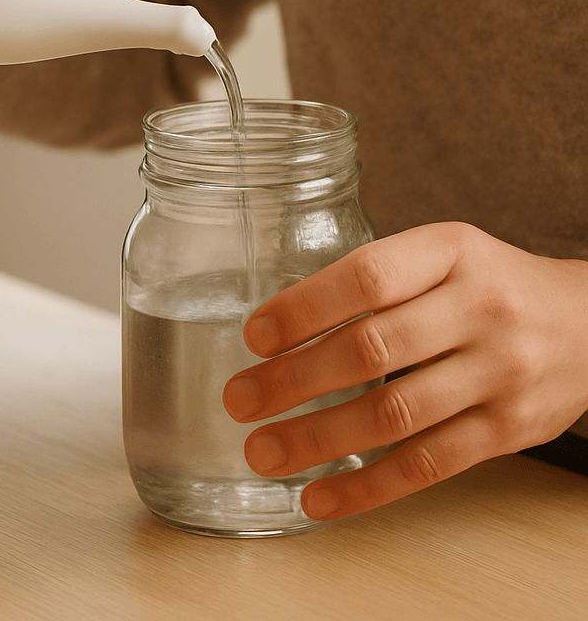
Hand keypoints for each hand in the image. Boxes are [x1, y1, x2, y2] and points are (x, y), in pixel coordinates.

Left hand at [222, 222, 587, 520]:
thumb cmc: (489, 284)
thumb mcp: (443, 254)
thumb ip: (378, 279)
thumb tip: (279, 324)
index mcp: (450, 251)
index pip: (367, 277)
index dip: (304, 308)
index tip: (254, 336)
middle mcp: (479, 308)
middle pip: (373, 350)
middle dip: (294, 380)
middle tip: (239, 399)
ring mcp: (499, 372)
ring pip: (395, 415)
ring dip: (318, 439)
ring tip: (262, 451)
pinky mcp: (511, 430)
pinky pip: (429, 465)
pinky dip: (368, 487)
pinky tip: (318, 498)